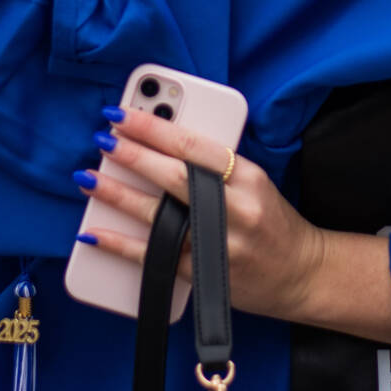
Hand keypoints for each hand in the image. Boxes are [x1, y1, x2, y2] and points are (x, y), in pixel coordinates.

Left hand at [76, 107, 329, 322]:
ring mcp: (218, 246)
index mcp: (248, 177)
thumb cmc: (272, 220)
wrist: (303, 275)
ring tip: (87, 178)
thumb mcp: (253, 181)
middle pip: (174, 178)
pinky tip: (93, 232)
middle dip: (133, 156)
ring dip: (118, 196)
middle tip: (102, 139)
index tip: (121, 113)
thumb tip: (156, 142)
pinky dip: (120, 244)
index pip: (193, 146)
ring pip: (159, 218)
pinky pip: (153, 257)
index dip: (153, 127)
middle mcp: (235, 210)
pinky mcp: (203, 277)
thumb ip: (212, 165)